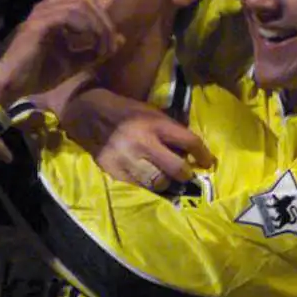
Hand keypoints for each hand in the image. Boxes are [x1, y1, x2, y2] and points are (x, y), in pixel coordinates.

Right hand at [0, 0, 121, 104]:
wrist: (12, 86)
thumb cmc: (38, 73)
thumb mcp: (74, 62)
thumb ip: (95, 50)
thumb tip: (118, 38)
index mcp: (55, 11)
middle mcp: (48, 6)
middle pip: (89, 1)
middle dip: (106, 25)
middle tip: (112, 48)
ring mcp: (43, 13)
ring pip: (85, 8)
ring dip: (100, 32)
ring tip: (102, 52)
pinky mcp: (40, 23)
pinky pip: (73, 17)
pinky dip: (87, 33)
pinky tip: (88, 48)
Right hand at [59, 88, 214, 190]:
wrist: (89, 113)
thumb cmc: (126, 111)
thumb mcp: (150, 112)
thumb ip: (169, 129)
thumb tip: (190, 151)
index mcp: (154, 123)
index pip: (188, 141)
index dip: (203, 155)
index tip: (208, 162)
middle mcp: (142, 142)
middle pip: (176, 169)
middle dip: (186, 174)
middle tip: (187, 174)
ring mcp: (127, 159)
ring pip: (158, 183)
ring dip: (167, 181)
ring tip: (167, 177)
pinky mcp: (114, 171)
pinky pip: (139, 186)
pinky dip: (147, 183)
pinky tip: (148, 176)